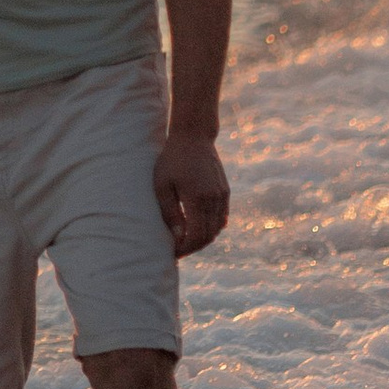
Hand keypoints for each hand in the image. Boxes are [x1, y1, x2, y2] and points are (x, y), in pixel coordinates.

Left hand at [155, 130, 229, 256]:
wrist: (193, 136)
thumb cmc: (172, 160)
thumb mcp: (163, 185)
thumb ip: (171, 213)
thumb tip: (178, 238)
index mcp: (197, 198)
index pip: (196, 236)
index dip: (185, 248)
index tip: (172, 252)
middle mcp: (214, 199)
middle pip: (208, 236)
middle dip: (193, 247)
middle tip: (177, 250)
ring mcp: (222, 196)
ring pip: (217, 229)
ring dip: (203, 239)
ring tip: (186, 240)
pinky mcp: (225, 192)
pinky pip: (222, 218)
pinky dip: (212, 228)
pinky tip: (198, 229)